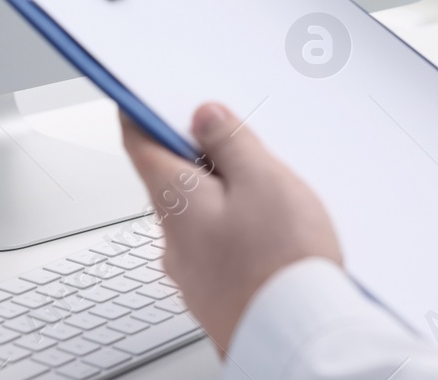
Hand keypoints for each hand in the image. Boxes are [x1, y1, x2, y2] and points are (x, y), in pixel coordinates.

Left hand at [120, 103, 342, 352]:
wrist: (297, 340)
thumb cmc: (281, 264)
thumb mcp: (263, 180)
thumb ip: (231, 144)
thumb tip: (205, 118)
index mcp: (174, 201)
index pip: (140, 144)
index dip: (140, 114)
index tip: (143, 98)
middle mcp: (173, 240)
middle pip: (173, 182)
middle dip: (200, 160)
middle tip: (239, 146)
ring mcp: (192, 274)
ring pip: (199, 219)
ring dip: (222, 201)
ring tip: (270, 199)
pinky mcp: (215, 297)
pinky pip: (217, 252)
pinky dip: (235, 236)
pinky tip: (270, 240)